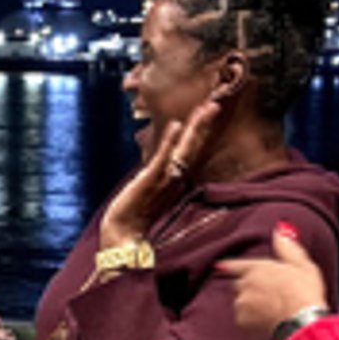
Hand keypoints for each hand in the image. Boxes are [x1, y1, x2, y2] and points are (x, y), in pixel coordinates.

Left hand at [99, 85, 240, 248]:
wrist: (123, 235)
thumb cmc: (136, 213)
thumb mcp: (152, 188)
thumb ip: (161, 174)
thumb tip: (165, 160)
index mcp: (176, 179)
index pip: (191, 150)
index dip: (200, 131)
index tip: (208, 111)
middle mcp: (175, 178)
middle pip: (193, 147)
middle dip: (204, 125)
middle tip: (215, 103)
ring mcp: (164, 180)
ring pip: (184, 150)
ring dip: (194, 129)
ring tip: (204, 109)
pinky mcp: (150, 181)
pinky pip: (163, 159)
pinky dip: (169, 142)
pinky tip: (176, 126)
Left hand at [215, 223, 329, 339]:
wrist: (301, 320)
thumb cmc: (304, 293)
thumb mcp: (302, 265)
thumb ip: (287, 248)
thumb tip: (280, 230)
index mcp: (259, 267)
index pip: (238, 264)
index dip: (229, 265)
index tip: (219, 266)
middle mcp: (246, 283)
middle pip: (240, 285)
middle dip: (250, 289)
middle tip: (268, 297)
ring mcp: (242, 301)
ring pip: (242, 302)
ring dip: (251, 305)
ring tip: (271, 310)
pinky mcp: (242, 319)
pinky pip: (243, 319)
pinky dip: (252, 320)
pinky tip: (267, 320)